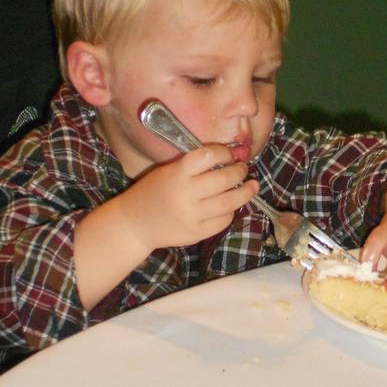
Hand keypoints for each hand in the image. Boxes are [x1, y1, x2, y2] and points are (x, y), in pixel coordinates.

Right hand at [120, 143, 258, 252]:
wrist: (135, 224)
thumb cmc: (153, 192)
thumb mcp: (168, 171)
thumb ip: (193, 166)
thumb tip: (229, 159)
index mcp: (177, 173)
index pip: (208, 156)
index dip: (224, 153)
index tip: (230, 154)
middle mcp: (186, 193)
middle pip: (225, 179)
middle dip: (239, 172)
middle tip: (243, 169)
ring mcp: (192, 215)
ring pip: (230, 202)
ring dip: (246, 192)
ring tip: (252, 186)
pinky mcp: (197, 233)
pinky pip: (224, 220)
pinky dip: (231, 211)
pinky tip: (231, 206)